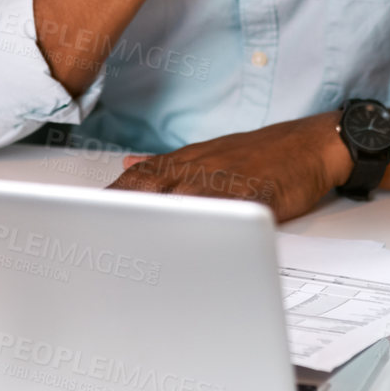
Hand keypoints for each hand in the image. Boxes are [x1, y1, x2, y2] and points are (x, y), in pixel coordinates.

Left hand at [107, 112, 353, 222]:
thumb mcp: (209, 154)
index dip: (107, 200)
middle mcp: (198, 167)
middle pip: (147, 188)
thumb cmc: (261, 156)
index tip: (79, 219)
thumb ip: (167, 164)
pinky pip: (222, 213)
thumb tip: (128, 164)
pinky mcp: (251, 194)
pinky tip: (187, 245)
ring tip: (124, 243)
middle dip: (116, 212)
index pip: (136, 179)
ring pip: (179, 199)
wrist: (310, 145)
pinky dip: (202, 227)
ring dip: (151, 219)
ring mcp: (224, 180)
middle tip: (89, 235)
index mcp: (185, 161)